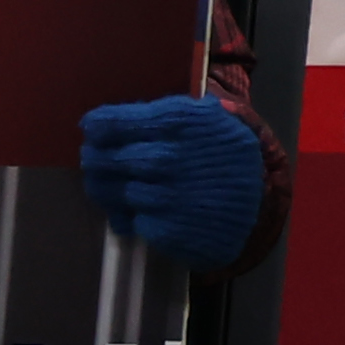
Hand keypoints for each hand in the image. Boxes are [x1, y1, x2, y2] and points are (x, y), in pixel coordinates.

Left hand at [77, 94, 267, 270]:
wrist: (255, 204)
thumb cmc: (220, 155)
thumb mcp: (207, 121)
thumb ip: (164, 114)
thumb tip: (100, 121)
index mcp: (184, 124)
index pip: (125, 122)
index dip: (102, 124)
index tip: (89, 126)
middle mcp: (176, 159)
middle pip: (118, 158)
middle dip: (98, 158)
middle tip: (90, 158)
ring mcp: (173, 197)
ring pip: (122, 192)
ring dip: (105, 188)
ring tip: (100, 183)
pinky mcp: (171, 230)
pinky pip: (134, 221)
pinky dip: (126, 215)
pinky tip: (126, 209)